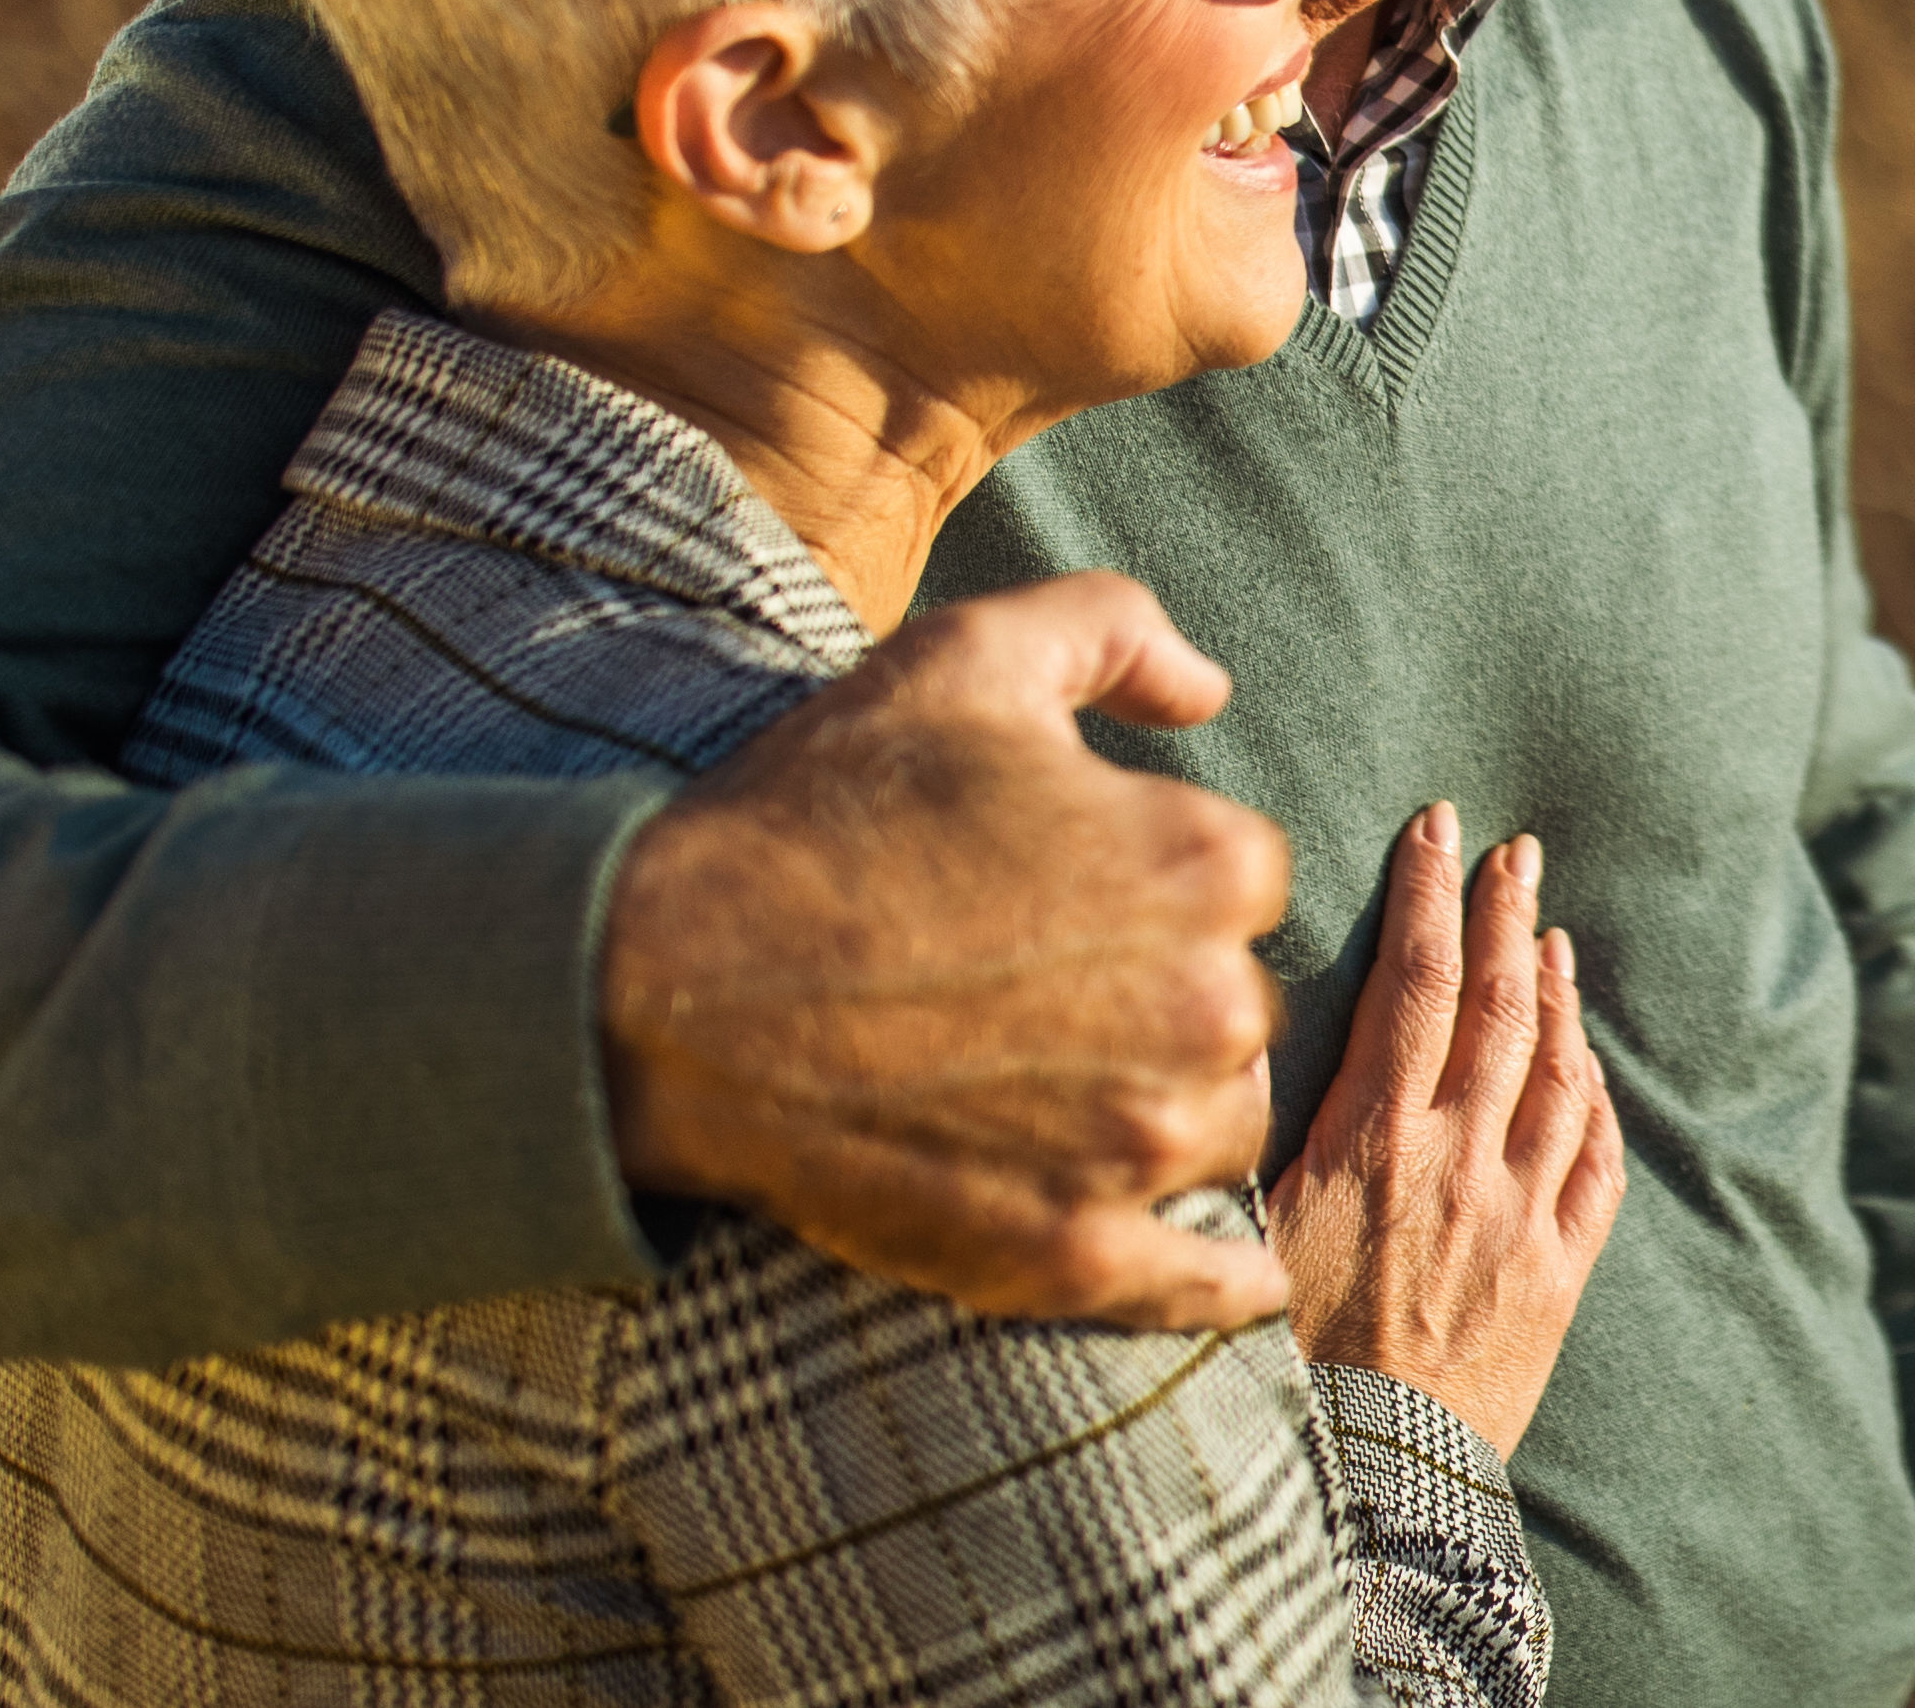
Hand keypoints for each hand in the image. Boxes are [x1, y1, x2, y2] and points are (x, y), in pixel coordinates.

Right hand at [600, 571, 1294, 1330]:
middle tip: (1031, 981)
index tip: (1059, 886)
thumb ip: (1116, 630)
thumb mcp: (968, 658)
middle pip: (1238, 1006)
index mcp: (1205, 862)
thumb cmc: (819, 808)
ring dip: (1165, 1109)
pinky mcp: (1072, 1253)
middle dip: (1164, 990)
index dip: (1156, 875)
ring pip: (1217, 1126)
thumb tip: (1207, 688)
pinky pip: (1202, 1283)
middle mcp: (1203, 1009)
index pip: (1243, 878)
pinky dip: (1225, 1284)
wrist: (667, 980)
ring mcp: (1138, 1146)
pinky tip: (1246, 1283)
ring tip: (1041, 1079)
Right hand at [1263, 803, 1627, 1453]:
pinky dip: (1598, 1102)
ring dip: (1557, 996)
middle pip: (1499, 1006)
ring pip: (1559, 1075)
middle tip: (1516, 852)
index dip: (1430, 894)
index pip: (1415, 979)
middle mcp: (1455, 1163)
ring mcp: (1517, 1219)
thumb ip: (1252, 1132)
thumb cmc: (1269, 1369)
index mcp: (1369, 1141)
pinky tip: (1591, 1069)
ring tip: (1553, 938)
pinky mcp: (1556, 1279)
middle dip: (1507, 915)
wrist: (1358, 1492)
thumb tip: (1225, 1045)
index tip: (1439, 826)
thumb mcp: (1234, 1232)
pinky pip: (1596, 1167)